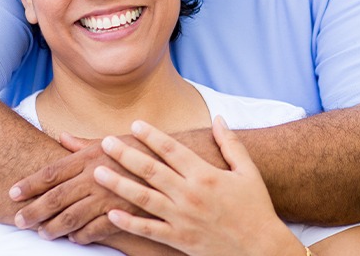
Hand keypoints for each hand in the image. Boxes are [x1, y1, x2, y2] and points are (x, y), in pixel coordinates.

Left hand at [10, 134, 150, 242]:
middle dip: (34, 210)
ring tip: (41, 233)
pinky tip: (74, 239)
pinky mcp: (124, 212)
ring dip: (54, 227)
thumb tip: (61, 137)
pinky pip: (96, 229)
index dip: (30, 183)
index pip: (52, 172)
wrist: (176, 161)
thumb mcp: (110, 141)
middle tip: (17, 220)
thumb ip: (83, 144)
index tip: (12, 193)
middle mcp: (96, 175)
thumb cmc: (141, 148)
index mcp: (91, 156)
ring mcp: (109, 196)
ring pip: (72, 217)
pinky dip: (82, 236)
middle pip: (56, 196)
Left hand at [93, 116, 303, 255]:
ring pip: (144, 199)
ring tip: (97, 172)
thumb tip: (218, 117)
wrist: (262, 250)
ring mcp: (182, 219)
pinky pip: (149, 231)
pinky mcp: (179, 240)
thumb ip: (230, 143)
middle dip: (126, 154)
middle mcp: (190, 195)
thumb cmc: (256, 208)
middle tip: (105, 142)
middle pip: (151, 170)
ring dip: (118, 184)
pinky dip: (129, 223)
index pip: (172, 149)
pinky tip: (110, 213)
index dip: (152, 135)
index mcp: (205, 175)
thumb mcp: (247, 171)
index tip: (135, 124)